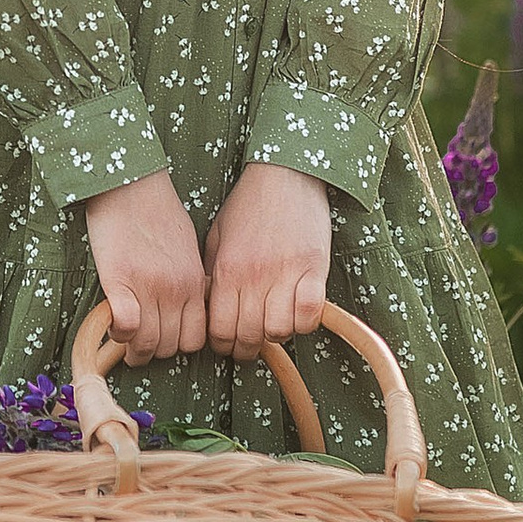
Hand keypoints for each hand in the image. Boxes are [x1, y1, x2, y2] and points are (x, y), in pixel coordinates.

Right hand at [82, 171, 207, 362]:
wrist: (130, 183)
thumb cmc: (157, 210)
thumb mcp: (187, 248)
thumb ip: (188, 279)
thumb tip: (185, 303)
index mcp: (195, 283)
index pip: (196, 338)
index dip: (178, 344)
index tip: (163, 338)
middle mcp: (176, 290)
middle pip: (171, 347)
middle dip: (154, 350)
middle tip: (139, 343)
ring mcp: (150, 287)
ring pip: (148, 344)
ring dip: (134, 348)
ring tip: (123, 339)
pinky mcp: (120, 281)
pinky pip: (127, 327)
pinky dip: (119, 334)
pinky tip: (112, 325)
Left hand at [203, 162, 333, 358]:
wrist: (284, 173)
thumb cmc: (248, 204)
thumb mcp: (217, 236)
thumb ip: (213, 273)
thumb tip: (208, 307)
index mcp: (226, 270)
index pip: (220, 330)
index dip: (223, 345)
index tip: (229, 343)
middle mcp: (253, 277)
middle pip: (249, 336)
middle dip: (248, 348)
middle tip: (252, 344)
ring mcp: (285, 273)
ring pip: (280, 331)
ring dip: (278, 335)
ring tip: (275, 325)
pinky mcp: (314, 268)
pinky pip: (310, 313)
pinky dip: (305, 321)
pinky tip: (299, 312)